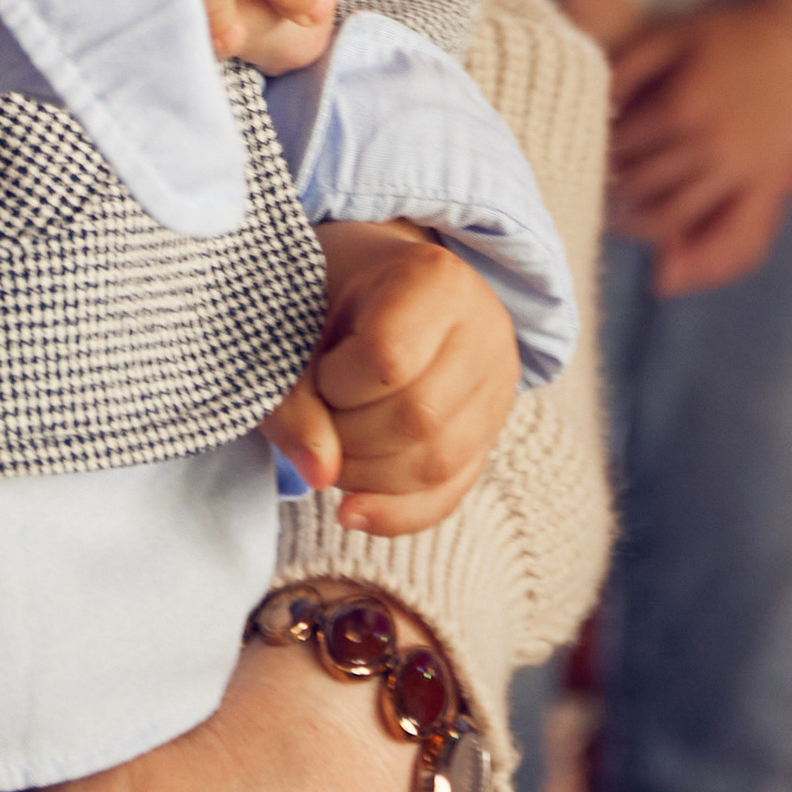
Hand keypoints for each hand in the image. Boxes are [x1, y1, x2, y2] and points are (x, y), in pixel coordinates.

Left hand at [263, 220, 519, 535]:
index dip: (337, 385)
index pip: (389, 359)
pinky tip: (351, 510)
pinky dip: (394, 512)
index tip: (317, 371)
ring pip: (440, 465)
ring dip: (367, 478)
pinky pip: (448, 493)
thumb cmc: (329, 292)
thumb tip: (320, 475)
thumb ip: (294, 395)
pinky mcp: (489, 433)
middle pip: (421, 419)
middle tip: (317, 417)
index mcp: (438, 279)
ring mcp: (497, 386)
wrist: (370, 283)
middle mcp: (485, 330)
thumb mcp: (300, 321)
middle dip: (349, 439)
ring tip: (331, 448)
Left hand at [607, 0, 791, 293]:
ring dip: (638, 224)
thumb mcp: (668, 34)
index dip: (595, 151)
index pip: (620, 148)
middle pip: (640, 185)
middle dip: (609, 189)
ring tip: (616, 220)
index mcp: (680, 107)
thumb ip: (626, 66)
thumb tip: (594, 108)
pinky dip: (702, 261)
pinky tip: (668, 270)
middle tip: (588, 190)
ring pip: (674, 216)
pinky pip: (735, 237)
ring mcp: (740, 170)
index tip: (580, 152)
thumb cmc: (722, 33)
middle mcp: (710, 145)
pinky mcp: (766, 186)